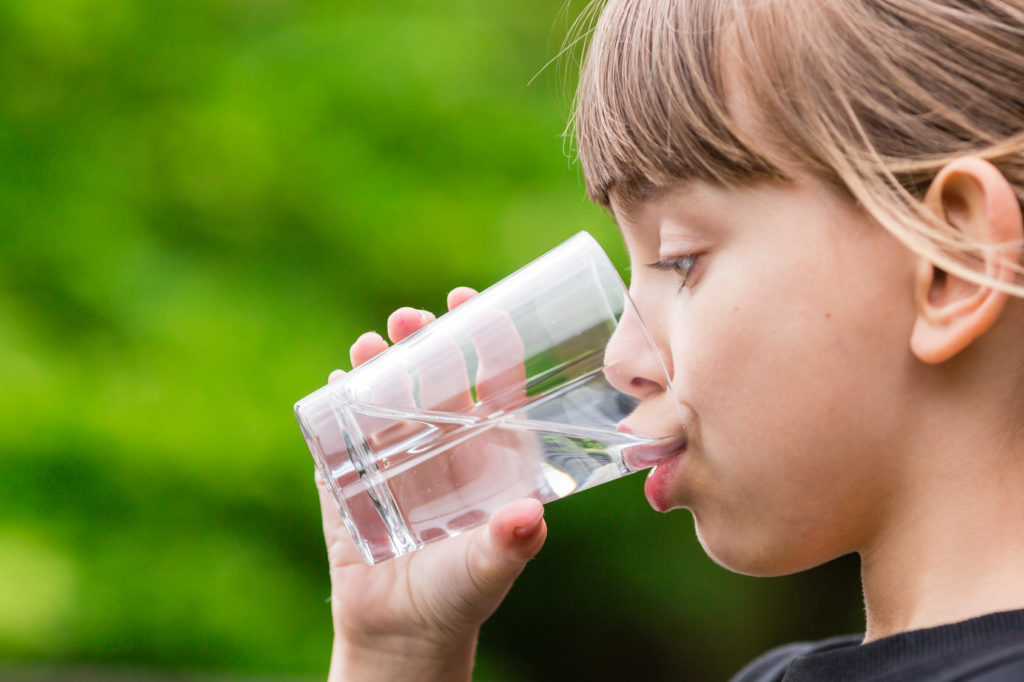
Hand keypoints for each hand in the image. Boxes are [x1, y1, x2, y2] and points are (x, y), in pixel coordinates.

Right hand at [318, 287, 547, 681]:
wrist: (402, 633)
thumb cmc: (461, 594)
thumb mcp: (490, 567)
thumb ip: (510, 544)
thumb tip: (529, 516)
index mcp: (489, 452)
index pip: (493, 382)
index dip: (485, 339)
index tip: (471, 301)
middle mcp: (445, 444)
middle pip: (437, 375)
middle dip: (424, 340)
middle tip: (410, 320)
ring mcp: (397, 455)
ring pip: (388, 393)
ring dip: (378, 363)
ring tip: (368, 344)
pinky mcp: (353, 475)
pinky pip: (343, 429)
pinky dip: (337, 403)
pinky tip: (335, 384)